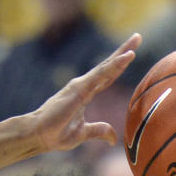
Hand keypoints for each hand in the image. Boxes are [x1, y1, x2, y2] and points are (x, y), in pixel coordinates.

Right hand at [29, 35, 140, 152]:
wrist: (38, 136)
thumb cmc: (55, 134)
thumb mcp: (83, 134)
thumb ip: (98, 131)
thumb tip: (113, 138)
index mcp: (85, 94)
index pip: (107, 77)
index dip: (119, 66)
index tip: (132, 53)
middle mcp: (83, 85)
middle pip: (108, 66)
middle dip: (123, 50)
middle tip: (138, 36)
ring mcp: (81, 85)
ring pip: (106, 66)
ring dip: (122, 52)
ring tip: (136, 39)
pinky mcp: (79, 88)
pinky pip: (101, 74)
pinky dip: (115, 65)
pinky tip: (127, 56)